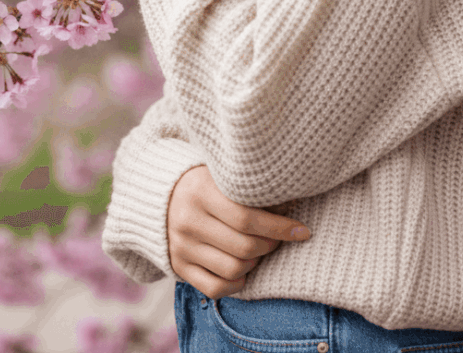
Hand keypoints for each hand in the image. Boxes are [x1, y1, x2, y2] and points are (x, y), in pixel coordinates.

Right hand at [167, 163, 311, 298]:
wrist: (160, 194)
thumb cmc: (205, 181)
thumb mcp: (222, 173)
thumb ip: (250, 187)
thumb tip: (294, 201)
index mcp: (201, 191)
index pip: (246, 218)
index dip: (279, 228)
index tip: (302, 231)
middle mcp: (188, 221)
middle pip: (243, 247)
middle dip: (270, 245)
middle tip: (279, 238)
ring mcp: (181, 247)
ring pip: (232, 269)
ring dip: (255, 264)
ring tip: (260, 250)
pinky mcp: (178, 267)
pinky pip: (214, 288)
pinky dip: (236, 283)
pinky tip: (245, 270)